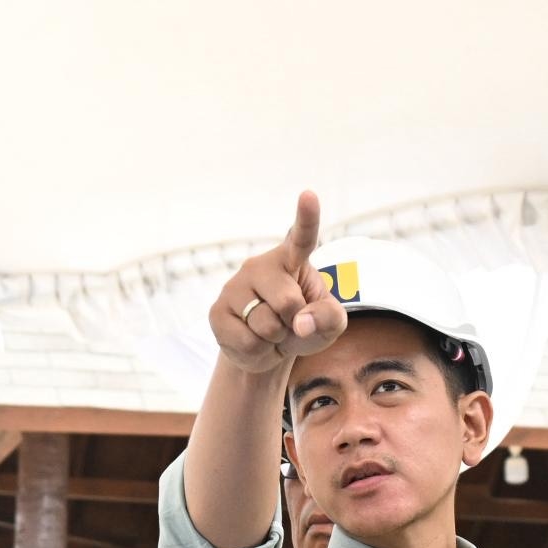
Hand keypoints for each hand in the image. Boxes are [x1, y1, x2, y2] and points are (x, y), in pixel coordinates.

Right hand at [207, 192, 346, 374]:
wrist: (269, 350)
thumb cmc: (304, 326)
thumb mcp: (330, 324)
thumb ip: (329, 318)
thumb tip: (301, 323)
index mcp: (291, 260)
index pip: (302, 237)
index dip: (306, 217)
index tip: (309, 195)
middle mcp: (260, 266)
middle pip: (287, 302)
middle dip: (293, 323)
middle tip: (287, 322)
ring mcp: (235, 286)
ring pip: (265, 325)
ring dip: (275, 339)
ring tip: (270, 331)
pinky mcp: (217, 311)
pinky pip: (248, 341)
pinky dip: (258, 351)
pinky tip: (253, 340)